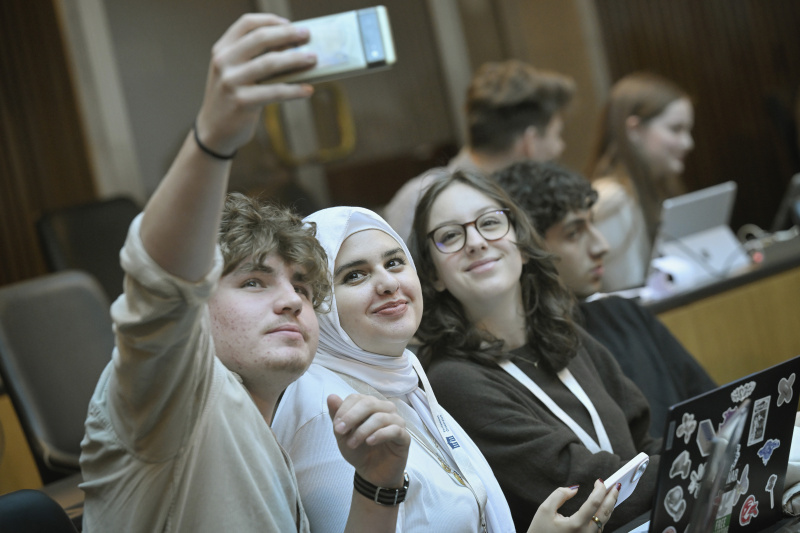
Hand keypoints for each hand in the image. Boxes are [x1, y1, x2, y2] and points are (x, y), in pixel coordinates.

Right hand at [195, 13, 317, 155]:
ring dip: (295, 59)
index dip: (270, 20)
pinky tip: (308, 90)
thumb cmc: (232, 98)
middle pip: (260, 38)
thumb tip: (292, 46)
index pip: (246, 23)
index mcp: (222, 49)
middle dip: (287, 34)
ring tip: (313, 59)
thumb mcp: (234, 72)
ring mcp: (231, 81)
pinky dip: (294, 90)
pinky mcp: (241, 102)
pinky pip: (275, 92)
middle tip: (307, 35)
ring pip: (270, 63)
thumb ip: (253, 58)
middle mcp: (223, 61)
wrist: (214, 131)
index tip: (290, 24)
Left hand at [328, 394, 409, 488]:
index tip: (336, 426)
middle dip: (352, 417)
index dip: (344, 410)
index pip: (356, 398)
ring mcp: (396, 422)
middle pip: (369, 403)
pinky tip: (369, 442)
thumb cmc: (359, 451)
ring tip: (352, 443)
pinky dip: (380, 435)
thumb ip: (337, 416)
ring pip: (380, 417)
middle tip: (340, 431)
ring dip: (362, 430)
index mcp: (370, 406)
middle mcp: (385, 409)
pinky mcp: (404, 437)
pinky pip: (394, 430)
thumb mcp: (343, 435)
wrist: (371, 474)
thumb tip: (331, 396)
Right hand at [527, 479, 618, 532]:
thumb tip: (575, 488)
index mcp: (576, 524)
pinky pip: (600, 526)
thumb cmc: (540, 530)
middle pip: (605, 513)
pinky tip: (604, 506)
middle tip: (616, 485)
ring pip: (605, 520)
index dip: (599, 490)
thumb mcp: (544, 509)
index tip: (600, 481)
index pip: (594, 503)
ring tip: (611, 493)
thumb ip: (559, 495)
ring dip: (609, 505)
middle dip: (612, 497)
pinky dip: (604, 514)